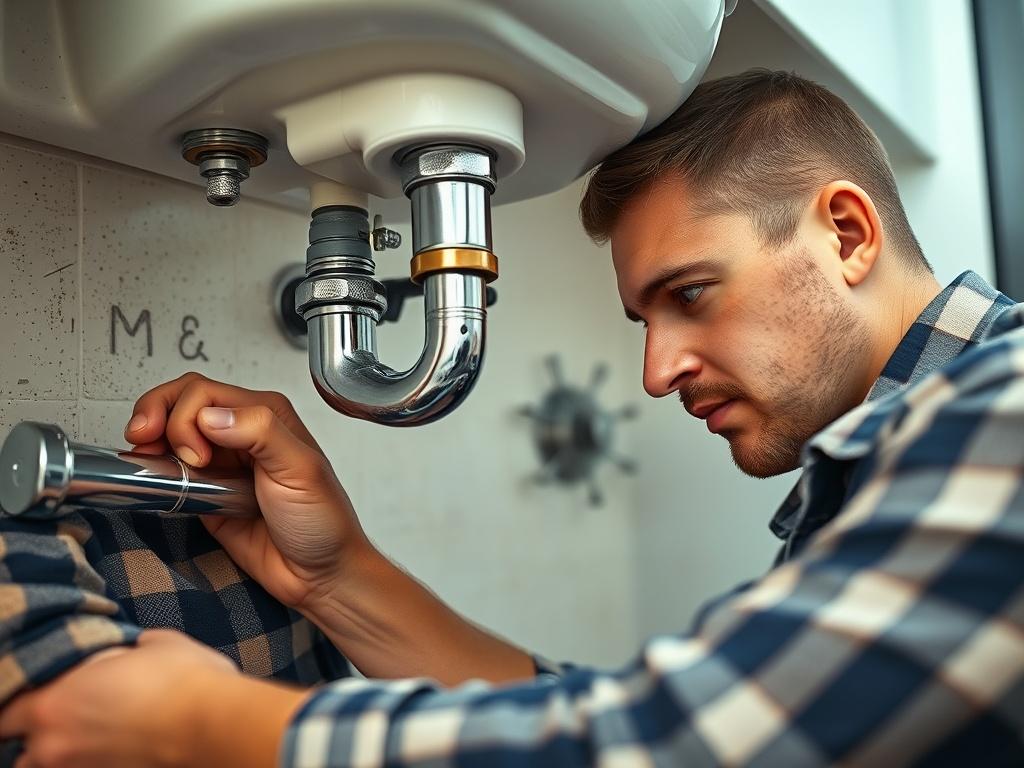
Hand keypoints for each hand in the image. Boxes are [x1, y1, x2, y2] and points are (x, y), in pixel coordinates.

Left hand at [0, 630, 238, 767]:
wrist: (216, 724)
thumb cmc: (183, 678)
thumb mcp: (153, 643)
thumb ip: (125, 650)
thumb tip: (132, 649)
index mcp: (53, 705)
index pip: (4, 715)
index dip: (18, 705)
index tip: (34, 696)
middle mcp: (54, 748)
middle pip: (21, 755)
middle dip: (39, 739)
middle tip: (67, 721)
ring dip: (63, 757)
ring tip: (90, 741)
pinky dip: (95, 762)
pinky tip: (119, 750)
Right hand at [124, 372, 372, 610]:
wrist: (319, 574)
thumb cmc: (323, 522)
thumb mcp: (301, 469)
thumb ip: (261, 432)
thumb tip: (212, 416)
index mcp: (266, 415)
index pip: (206, 392)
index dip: (185, 416)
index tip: (196, 454)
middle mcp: (241, 433)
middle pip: (182, 403)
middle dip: (157, 415)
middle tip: (147, 441)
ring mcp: (221, 462)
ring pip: (172, 432)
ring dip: (151, 439)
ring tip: (147, 457)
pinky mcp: (206, 492)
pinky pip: (171, 470)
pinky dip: (155, 468)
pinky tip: (154, 475)